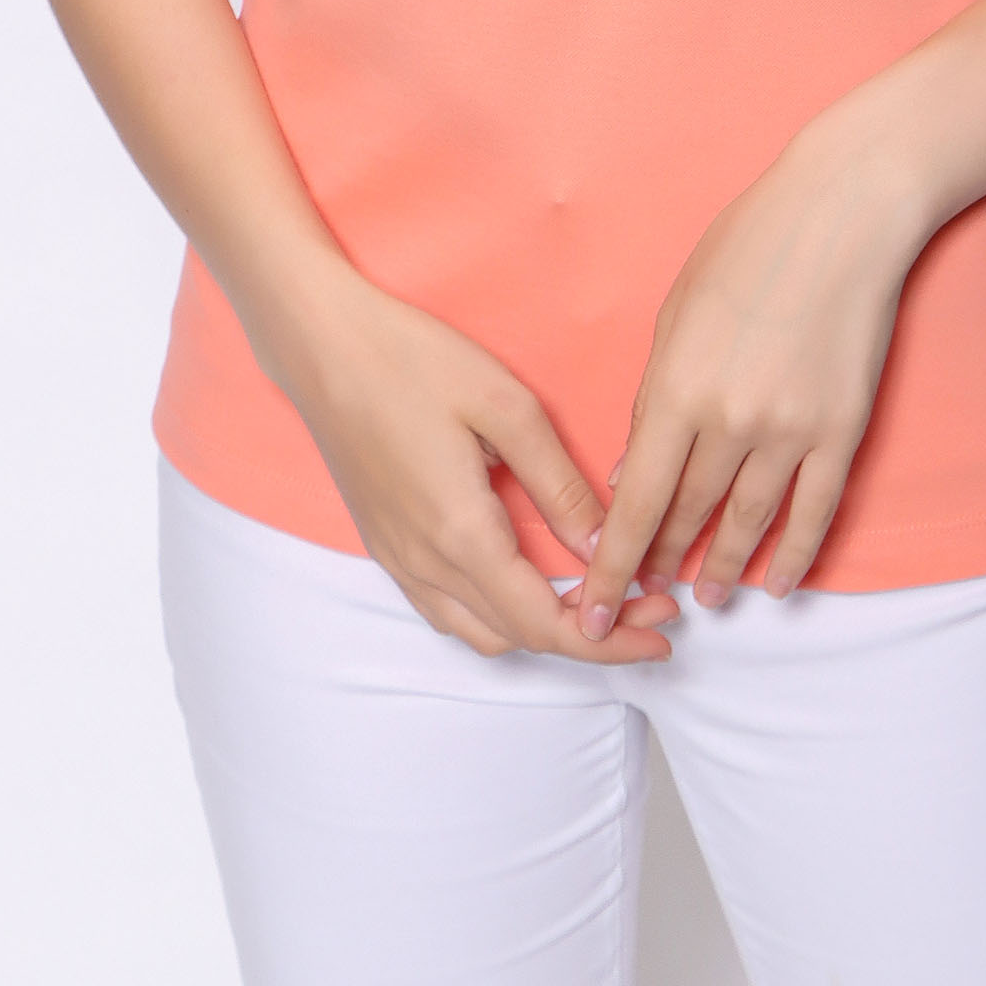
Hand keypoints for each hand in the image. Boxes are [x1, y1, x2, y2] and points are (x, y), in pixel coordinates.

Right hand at [284, 270, 681, 661]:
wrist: (322, 345)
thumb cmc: (413, 360)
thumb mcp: (505, 406)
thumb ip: (558, 484)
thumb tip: (605, 547)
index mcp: (460, 534)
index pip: (547, 624)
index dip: (612, 640)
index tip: (663, 632)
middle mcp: (424, 565)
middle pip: (520, 637)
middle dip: (594, 636)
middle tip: (650, 604)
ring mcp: (397, 560)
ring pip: (481, 632)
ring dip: (542, 630)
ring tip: (597, 596)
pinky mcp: (384, 545)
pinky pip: (447, 610)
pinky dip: (498, 615)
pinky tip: (529, 580)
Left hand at [573, 128, 926, 634]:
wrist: (841, 215)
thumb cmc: (748, 248)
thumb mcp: (676, 314)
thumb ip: (653, 399)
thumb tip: (635, 475)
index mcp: (677, 389)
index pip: (636, 501)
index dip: (611, 562)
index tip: (589, 609)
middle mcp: (731, 421)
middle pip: (688, 515)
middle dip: (659, 563)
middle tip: (640, 597)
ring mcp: (791, 430)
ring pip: (749, 522)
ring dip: (724, 565)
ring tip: (708, 595)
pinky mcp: (841, 429)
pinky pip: (815, 510)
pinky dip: (795, 553)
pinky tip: (778, 581)